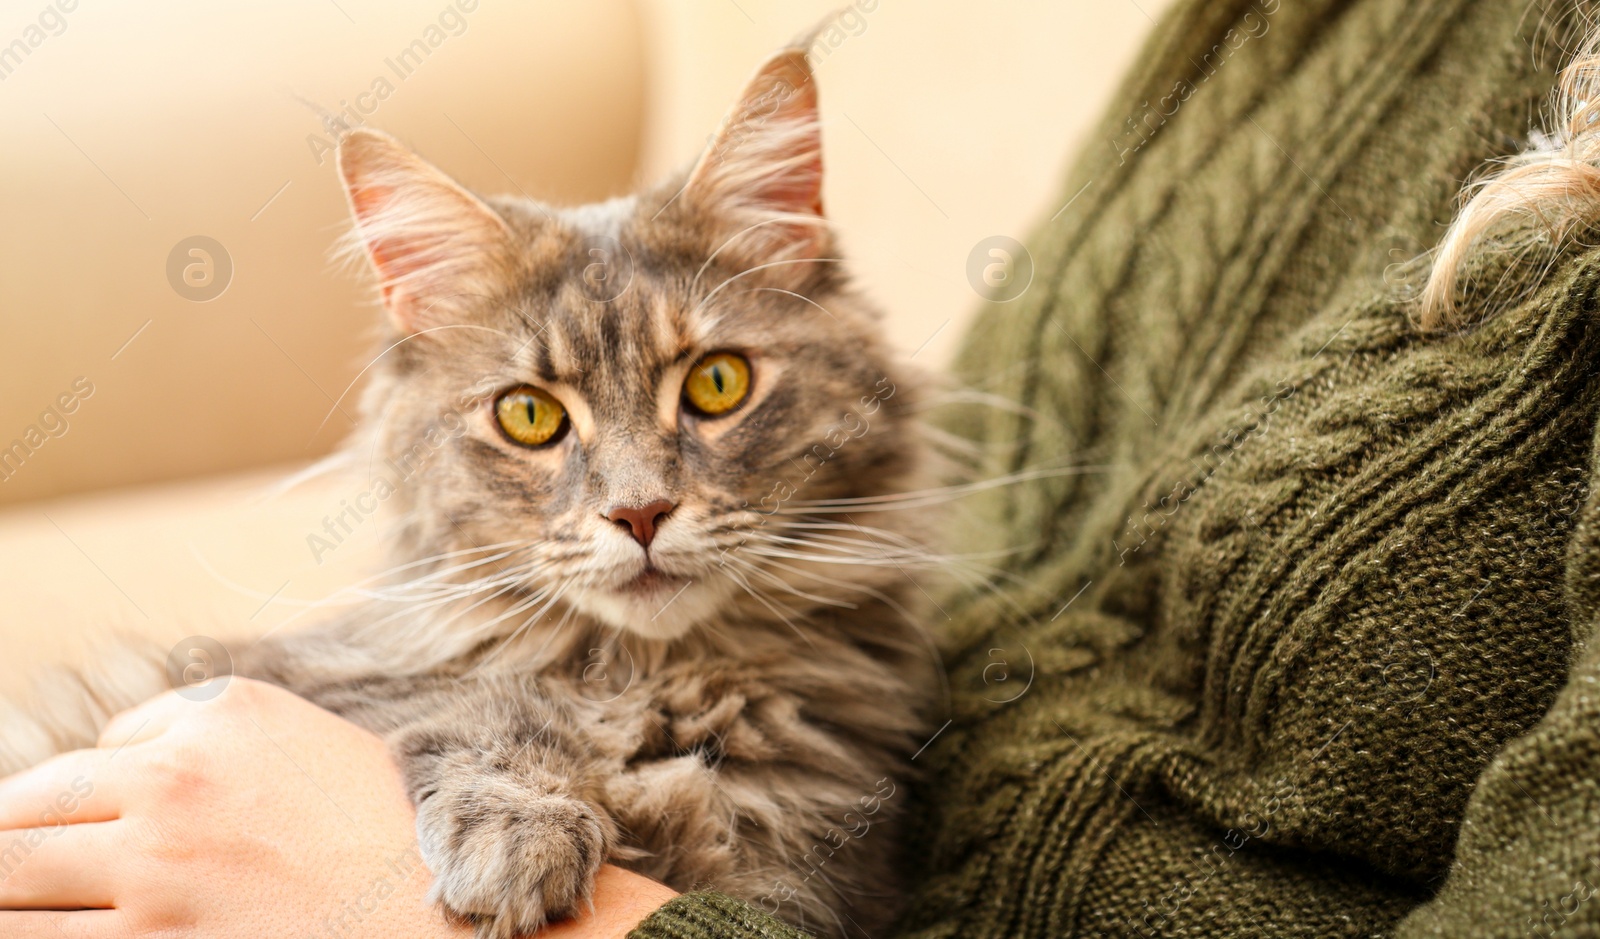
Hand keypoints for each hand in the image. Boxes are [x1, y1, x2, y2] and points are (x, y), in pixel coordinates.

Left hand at [0, 677, 675, 937]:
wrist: (441, 909)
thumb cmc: (386, 833)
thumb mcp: (307, 743)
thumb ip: (217, 732)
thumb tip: (124, 751)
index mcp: (221, 712)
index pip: (95, 751)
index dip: (64, 800)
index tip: (60, 829)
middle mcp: (178, 774)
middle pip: (28, 805)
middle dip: (11, 841)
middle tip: (15, 864)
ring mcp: (159, 859)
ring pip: (13, 871)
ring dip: (8, 888)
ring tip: (17, 895)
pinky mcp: (155, 933)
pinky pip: (42, 935)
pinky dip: (26, 927)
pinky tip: (37, 923)